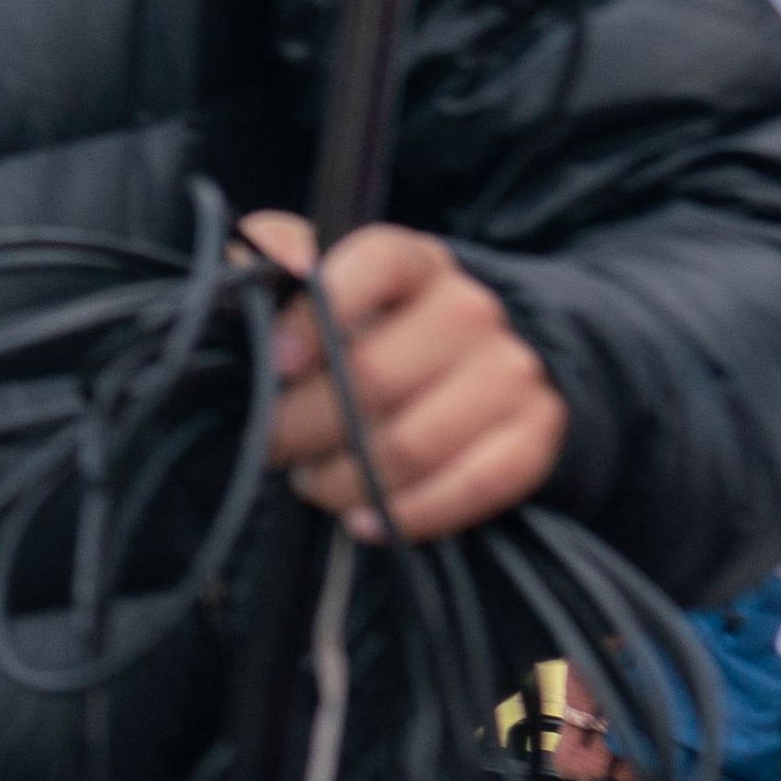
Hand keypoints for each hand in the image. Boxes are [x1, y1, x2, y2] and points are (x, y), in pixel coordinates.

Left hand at [242, 212, 566, 544]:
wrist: (475, 366)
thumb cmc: (373, 327)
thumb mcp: (325, 282)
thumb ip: (277, 261)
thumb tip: (244, 262)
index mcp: (415, 260)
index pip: (376, 264)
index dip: (320, 313)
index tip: (276, 361)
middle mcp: (471, 309)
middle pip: (373, 375)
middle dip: (302, 424)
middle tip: (271, 444)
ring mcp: (511, 373)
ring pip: (412, 444)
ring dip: (345, 478)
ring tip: (313, 481)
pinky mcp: (535, 435)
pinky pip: (472, 487)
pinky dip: (409, 514)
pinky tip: (364, 520)